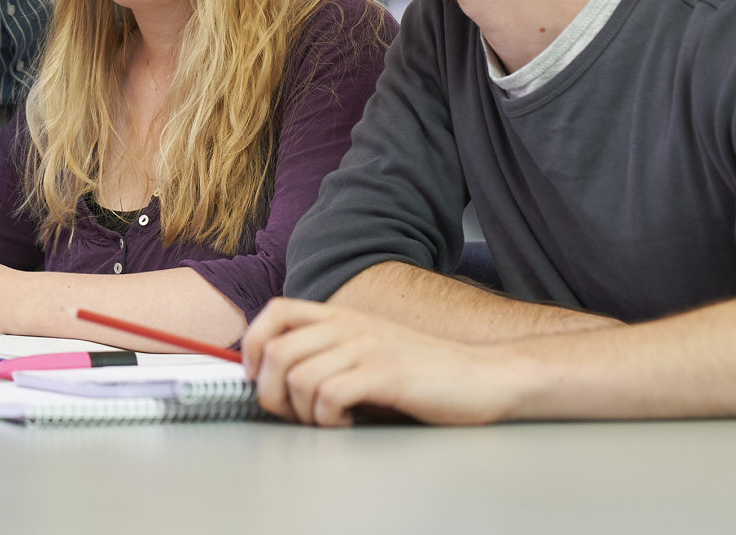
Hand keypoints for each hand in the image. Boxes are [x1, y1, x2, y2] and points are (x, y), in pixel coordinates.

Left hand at [242, 297, 523, 426]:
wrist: (482, 376)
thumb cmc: (425, 372)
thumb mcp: (369, 349)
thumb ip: (330, 353)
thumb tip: (278, 378)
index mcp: (342, 316)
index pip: (275, 311)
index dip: (252, 344)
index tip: (258, 376)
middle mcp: (349, 324)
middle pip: (275, 351)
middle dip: (269, 392)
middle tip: (292, 414)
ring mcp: (366, 346)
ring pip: (296, 376)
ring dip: (300, 411)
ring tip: (325, 421)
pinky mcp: (385, 374)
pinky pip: (328, 395)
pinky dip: (327, 419)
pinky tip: (347, 423)